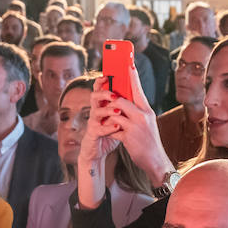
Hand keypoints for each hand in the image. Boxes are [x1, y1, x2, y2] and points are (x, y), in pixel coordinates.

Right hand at [76, 77, 125, 208]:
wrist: (98, 153)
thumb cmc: (109, 134)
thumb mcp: (119, 118)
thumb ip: (124, 108)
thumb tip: (136, 93)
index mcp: (102, 106)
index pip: (101, 89)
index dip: (102, 81)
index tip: (108, 73)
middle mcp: (95, 112)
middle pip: (94, 96)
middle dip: (104, 93)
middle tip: (114, 94)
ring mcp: (92, 123)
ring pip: (95, 111)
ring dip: (107, 110)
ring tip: (119, 110)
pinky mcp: (92, 134)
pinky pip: (99, 129)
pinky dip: (108, 127)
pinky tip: (118, 126)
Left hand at [92, 65, 172, 181]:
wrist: (156, 160)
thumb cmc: (149, 141)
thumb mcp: (147, 123)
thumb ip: (137, 111)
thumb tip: (123, 101)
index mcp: (147, 110)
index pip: (138, 89)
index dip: (133, 76)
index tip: (128, 64)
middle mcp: (143, 116)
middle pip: (121, 100)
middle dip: (110, 101)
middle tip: (103, 100)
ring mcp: (136, 126)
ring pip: (115, 113)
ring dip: (107, 116)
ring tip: (105, 118)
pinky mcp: (128, 137)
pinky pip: (112, 129)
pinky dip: (108, 130)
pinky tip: (109, 132)